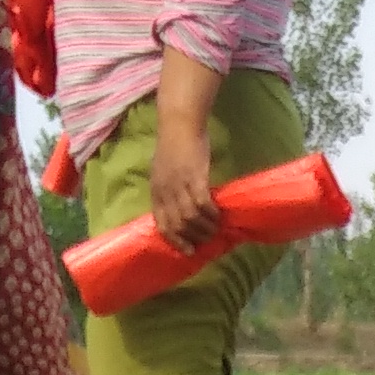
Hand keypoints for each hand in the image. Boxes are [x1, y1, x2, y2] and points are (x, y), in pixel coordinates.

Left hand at [148, 118, 224, 251]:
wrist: (180, 124)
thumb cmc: (173, 145)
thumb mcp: (162, 171)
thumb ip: (167, 189)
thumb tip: (176, 206)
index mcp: (156, 191)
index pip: (162, 224)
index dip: (175, 240)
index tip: (189, 250)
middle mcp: (165, 191)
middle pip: (178, 225)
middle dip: (193, 237)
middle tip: (207, 241)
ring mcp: (179, 185)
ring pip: (191, 218)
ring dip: (205, 228)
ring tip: (215, 230)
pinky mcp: (195, 177)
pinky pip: (203, 204)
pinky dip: (211, 213)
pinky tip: (218, 214)